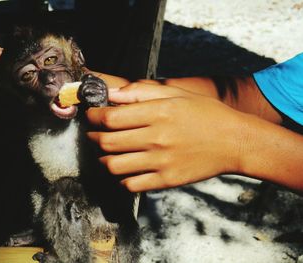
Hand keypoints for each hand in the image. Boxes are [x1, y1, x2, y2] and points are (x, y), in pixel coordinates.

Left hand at [86, 82, 246, 191]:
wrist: (234, 142)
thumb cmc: (205, 114)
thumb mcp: (177, 94)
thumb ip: (143, 91)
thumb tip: (112, 93)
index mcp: (158, 113)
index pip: (110, 117)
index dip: (93, 117)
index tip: (92, 116)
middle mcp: (157, 138)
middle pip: (107, 142)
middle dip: (93, 137)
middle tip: (94, 133)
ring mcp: (162, 162)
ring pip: (114, 165)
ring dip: (104, 158)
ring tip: (107, 152)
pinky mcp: (167, 180)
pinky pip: (131, 184)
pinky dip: (122, 178)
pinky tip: (126, 168)